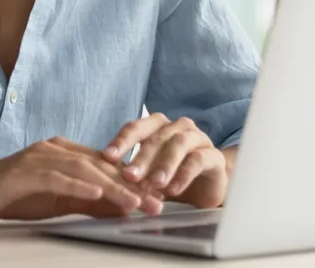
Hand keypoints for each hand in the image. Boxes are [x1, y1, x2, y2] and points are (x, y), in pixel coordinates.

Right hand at [0, 137, 164, 224]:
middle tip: (156, 201)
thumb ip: (87, 201)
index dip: (133, 180)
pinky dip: (78, 184)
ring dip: (112, 186)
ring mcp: (38, 157)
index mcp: (62, 152)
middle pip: (100, 165)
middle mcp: (54, 148)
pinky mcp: (22, 171)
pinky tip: (96, 191)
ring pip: (83, 169)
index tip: (158, 196)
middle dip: (131, 184)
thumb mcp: (56, 202)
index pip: (106, 164)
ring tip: (135, 200)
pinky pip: (56, 176)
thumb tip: (122, 208)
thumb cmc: (8, 198)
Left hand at [102, 113, 229, 208]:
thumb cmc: (171, 176)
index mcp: (157, 126)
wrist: (207, 187)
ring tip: (154, 183)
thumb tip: (101, 179)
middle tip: (129, 175)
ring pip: (178, 145)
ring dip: (164, 164)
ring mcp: (197, 138)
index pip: (135, 127)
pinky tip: (173, 189)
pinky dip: (184, 174)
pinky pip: (198, 160)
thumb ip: (131, 172)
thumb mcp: (147, 173)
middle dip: (141, 157)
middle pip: (156, 137)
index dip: (121, 141)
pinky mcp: (213, 156)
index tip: (106, 157)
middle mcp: (177, 127)